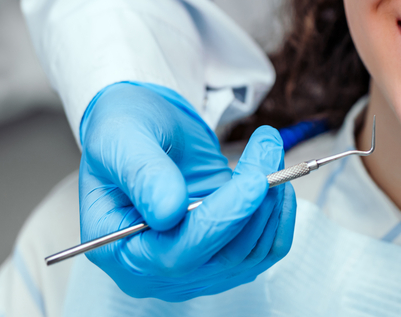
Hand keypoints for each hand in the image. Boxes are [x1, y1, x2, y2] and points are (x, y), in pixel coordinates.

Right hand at [78, 82, 294, 300]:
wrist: (145, 130)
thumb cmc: (124, 133)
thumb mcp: (120, 139)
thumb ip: (142, 174)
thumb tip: (168, 212)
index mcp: (121, 251)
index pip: (179, 253)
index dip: (222, 218)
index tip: (256, 180)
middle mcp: (158, 270)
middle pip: (224, 255)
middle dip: (255, 200)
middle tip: (267, 143)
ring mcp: (196, 265)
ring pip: (253, 250)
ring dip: (271, 199)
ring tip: (267, 147)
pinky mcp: (225, 251)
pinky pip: (266, 247)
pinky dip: (279, 213)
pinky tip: (274, 176)